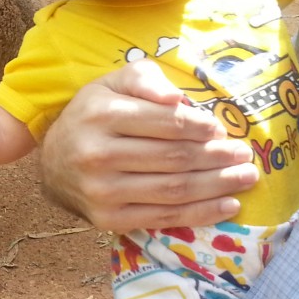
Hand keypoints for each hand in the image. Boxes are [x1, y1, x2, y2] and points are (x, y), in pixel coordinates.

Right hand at [39, 60, 257, 231]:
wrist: (53, 163)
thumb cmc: (93, 116)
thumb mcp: (112, 84)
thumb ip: (145, 80)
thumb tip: (178, 99)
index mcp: (103, 115)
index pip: (166, 123)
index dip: (202, 127)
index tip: (222, 129)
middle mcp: (99, 154)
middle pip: (174, 158)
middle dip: (217, 157)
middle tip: (244, 155)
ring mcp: (102, 191)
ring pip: (173, 190)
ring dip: (217, 186)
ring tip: (245, 178)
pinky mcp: (108, 219)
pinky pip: (163, 217)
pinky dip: (201, 214)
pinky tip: (227, 205)